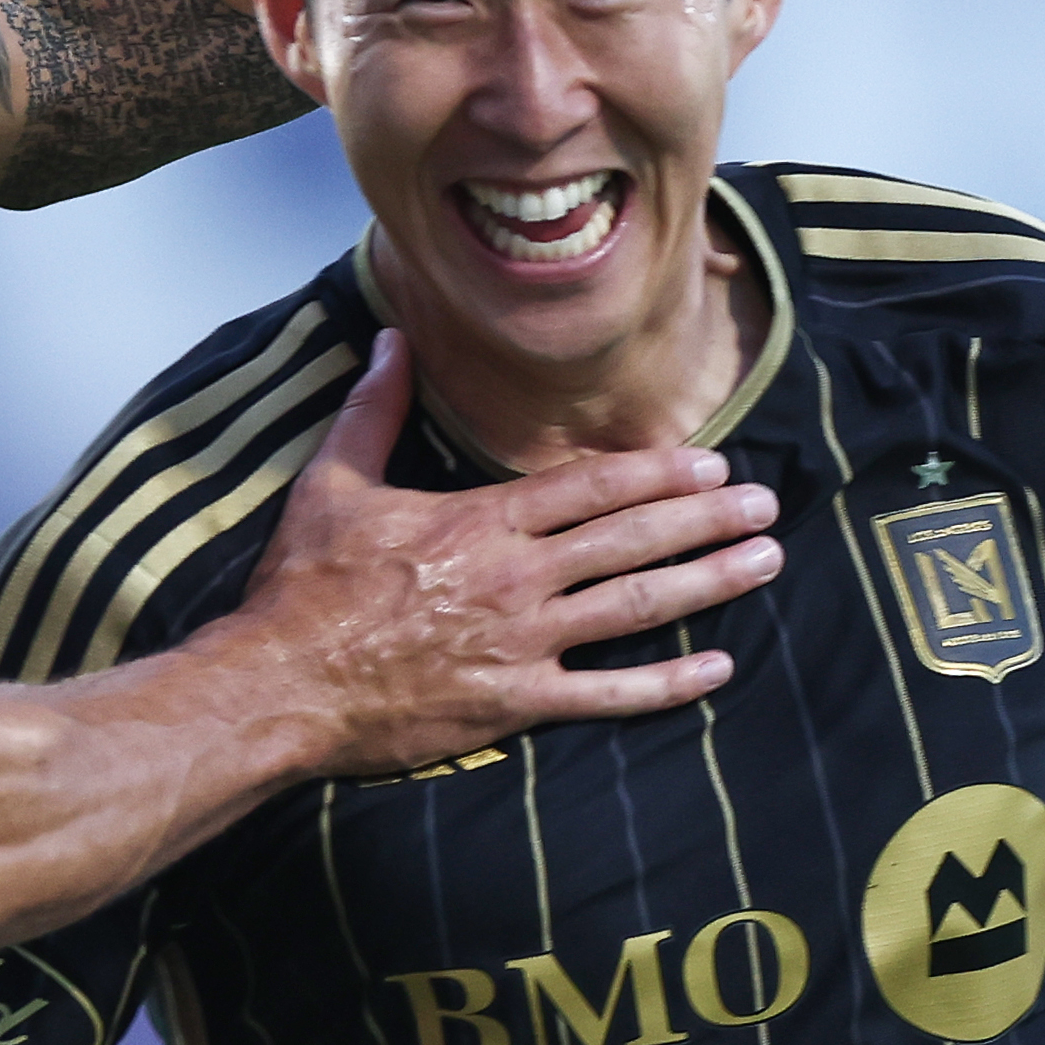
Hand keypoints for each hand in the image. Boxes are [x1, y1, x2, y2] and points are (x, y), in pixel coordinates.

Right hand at [231, 333, 782, 772]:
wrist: (279, 686)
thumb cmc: (301, 589)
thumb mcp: (331, 484)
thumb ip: (373, 409)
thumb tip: (392, 338)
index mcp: (479, 522)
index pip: (590, 486)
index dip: (658, 471)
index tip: (711, 460)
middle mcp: (515, 578)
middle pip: (631, 538)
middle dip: (706, 518)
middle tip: (765, 505)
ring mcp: (521, 644)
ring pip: (634, 606)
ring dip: (707, 582)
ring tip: (764, 562)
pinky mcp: (515, 706)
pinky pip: (606, 696)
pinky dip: (666, 684)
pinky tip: (717, 668)